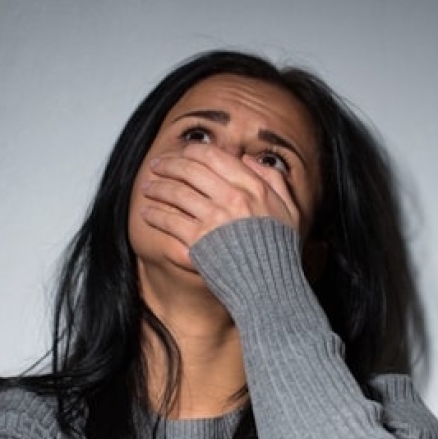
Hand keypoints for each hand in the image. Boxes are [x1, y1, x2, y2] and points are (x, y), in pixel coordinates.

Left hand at [140, 143, 301, 248]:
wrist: (270, 286)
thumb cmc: (280, 250)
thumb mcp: (290, 209)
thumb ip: (274, 180)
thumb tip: (249, 159)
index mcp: (253, 186)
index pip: (215, 156)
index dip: (193, 152)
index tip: (183, 154)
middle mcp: (232, 197)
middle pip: (190, 170)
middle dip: (169, 165)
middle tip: (157, 166)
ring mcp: (214, 219)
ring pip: (176, 192)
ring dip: (157, 188)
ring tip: (148, 188)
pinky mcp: (199, 240)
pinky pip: (170, 221)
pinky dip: (155, 215)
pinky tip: (147, 213)